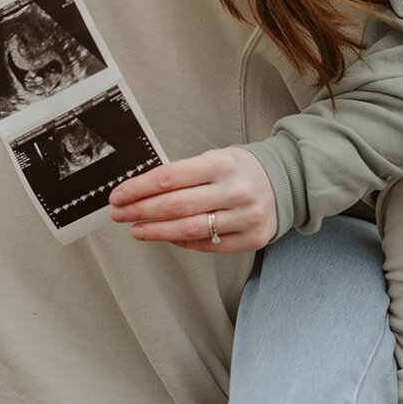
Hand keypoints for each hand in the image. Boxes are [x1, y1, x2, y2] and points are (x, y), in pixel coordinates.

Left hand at [109, 147, 277, 252]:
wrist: (283, 182)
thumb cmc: (240, 169)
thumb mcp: (215, 158)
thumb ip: (184, 173)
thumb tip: (143, 190)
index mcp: (221, 163)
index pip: (170, 177)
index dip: (139, 188)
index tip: (118, 195)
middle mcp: (234, 190)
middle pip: (175, 205)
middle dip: (141, 211)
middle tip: (119, 214)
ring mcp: (245, 217)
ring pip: (189, 229)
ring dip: (156, 231)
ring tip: (136, 230)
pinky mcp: (251, 239)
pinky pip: (208, 245)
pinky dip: (183, 242)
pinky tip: (166, 237)